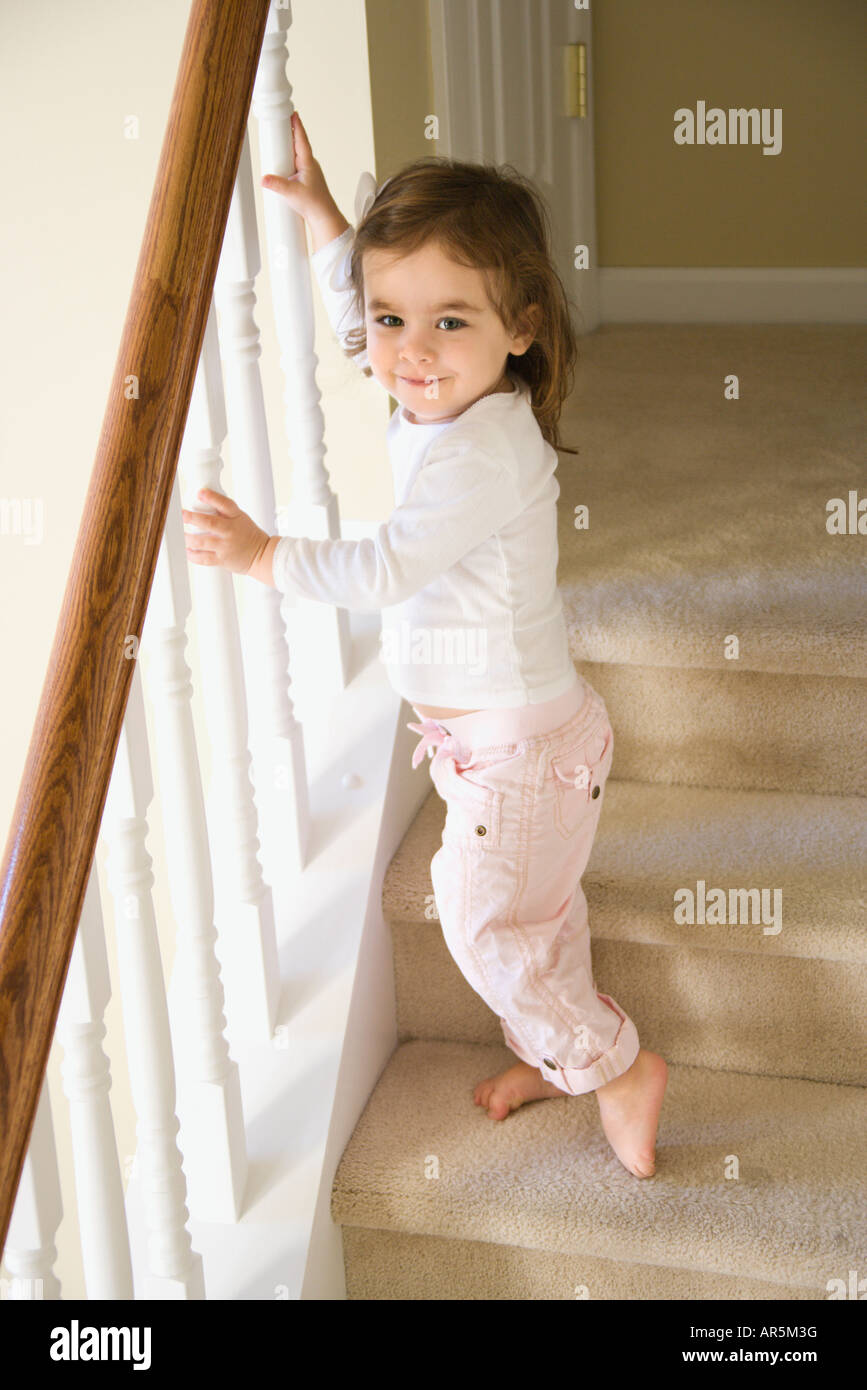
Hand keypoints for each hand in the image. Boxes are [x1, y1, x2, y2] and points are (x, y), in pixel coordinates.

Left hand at [183, 489, 269, 575]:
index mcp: (236, 517)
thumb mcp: (240, 516)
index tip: (200, 492)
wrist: (261, 554)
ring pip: (203, 542)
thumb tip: (201, 498)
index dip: (212, 497)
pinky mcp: (222, 559)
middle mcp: (230, 531)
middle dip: (193, 518)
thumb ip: (223, 510)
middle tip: (182, 514)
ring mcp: (225, 546)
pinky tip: (187, 550)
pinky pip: (204, 558)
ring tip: (180, 534)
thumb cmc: (248, 534)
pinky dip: (193, 555)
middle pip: (210, 523)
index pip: (225, 504)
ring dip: (188, 538)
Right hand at [261, 110, 336, 226]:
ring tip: (278, 137)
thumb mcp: (292, 193)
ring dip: (289, 145)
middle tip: (281, 120)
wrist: (323, 217)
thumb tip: (263, 179)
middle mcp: (309, 164)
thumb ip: (277, 185)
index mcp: (308, 162)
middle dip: (290, 131)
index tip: (293, 113)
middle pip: (298, 143)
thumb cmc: (314, 204)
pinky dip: (289, 158)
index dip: (297, 126)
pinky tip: (283, 160)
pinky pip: (296, 163)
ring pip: (297, 153)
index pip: (301, 139)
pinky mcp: (305, 179)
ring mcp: (308, 171)